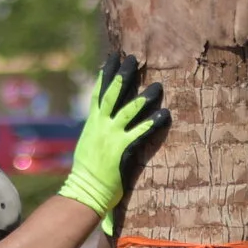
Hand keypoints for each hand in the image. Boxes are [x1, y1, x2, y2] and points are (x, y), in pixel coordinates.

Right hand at [58, 54, 168, 229]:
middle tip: (132, 58)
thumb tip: (100, 126)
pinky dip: (152, 123)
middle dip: (123, 74)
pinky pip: (140, 133)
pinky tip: (164, 114)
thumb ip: (96, 133)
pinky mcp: (121, 150)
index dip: (105, 74)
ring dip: (144, 97)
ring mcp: (111, 137)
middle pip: (112, 94)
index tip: (112, 58)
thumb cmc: (86, 174)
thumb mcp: (87, 146)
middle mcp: (101, 126)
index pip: (98, 93)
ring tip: (157, 86)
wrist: (83, 190)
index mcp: (92, 123)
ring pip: (129, 110)